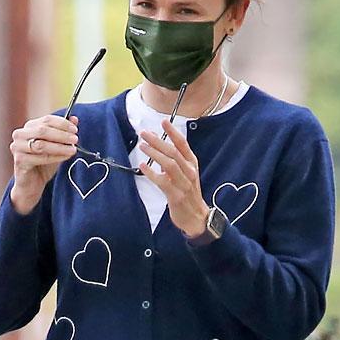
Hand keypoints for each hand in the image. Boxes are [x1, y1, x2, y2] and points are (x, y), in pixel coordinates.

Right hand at [9, 114, 78, 213]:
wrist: (32, 182)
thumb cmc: (44, 162)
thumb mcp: (56, 145)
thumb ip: (63, 131)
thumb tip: (74, 119)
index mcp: (29, 126)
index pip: (47, 119)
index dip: (62, 123)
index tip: (75, 130)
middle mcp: (20, 134)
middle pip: (43, 130)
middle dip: (62, 135)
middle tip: (75, 139)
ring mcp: (17, 147)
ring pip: (41, 144)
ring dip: (60, 146)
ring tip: (73, 150)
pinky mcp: (19, 160)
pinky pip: (40, 158)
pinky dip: (55, 157)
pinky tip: (65, 157)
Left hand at [137, 119, 209, 238]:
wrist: (196, 217)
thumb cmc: (188, 194)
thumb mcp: (185, 174)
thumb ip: (173, 161)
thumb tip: (158, 147)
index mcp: (192, 164)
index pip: (183, 144)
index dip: (173, 132)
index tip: (163, 122)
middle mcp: (189, 172)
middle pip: (174, 152)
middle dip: (158, 141)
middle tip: (145, 133)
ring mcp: (183, 183)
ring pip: (169, 164)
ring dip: (155, 153)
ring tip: (142, 146)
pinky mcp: (176, 195)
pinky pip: (162, 181)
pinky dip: (151, 173)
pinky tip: (142, 166)